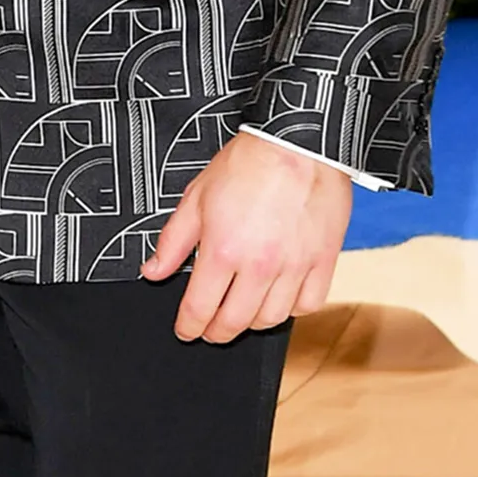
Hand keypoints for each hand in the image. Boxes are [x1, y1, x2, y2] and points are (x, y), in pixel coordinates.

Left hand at [142, 130, 351, 342]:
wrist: (296, 144)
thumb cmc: (246, 164)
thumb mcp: (196, 197)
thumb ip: (173, 241)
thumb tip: (153, 271)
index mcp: (223, 251)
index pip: (200, 309)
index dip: (188, 327)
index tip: (185, 331)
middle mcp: (259, 267)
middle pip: (235, 322)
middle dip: (216, 332)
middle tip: (210, 329)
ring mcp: (294, 268)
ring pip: (271, 319)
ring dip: (252, 322)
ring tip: (241, 311)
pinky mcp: (323, 263)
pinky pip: (307, 305)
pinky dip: (291, 309)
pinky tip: (279, 298)